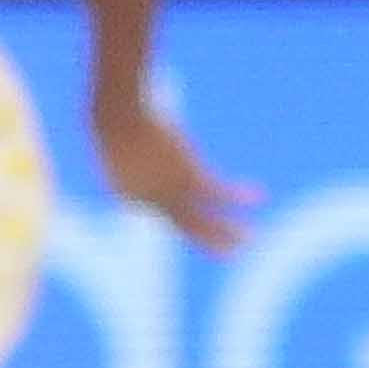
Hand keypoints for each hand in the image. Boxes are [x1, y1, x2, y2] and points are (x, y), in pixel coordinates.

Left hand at [94, 74, 262, 247]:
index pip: (152, 206)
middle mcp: (149, 202)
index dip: (166, 200)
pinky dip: (239, 194)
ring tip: (251, 239)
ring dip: (228, 232)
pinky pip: (217, 191)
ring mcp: (168, 191)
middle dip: (207, 240)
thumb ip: (112, 131)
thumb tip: (108, 117)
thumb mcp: (108, 123)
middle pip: (181, 226)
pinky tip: (260, 194)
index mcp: (125, 193)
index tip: (177, 190)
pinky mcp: (187, 176)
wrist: (119, 115)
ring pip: (200, 220)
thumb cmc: (110, 113)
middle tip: (229, 254)